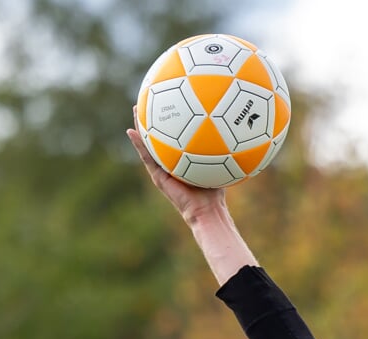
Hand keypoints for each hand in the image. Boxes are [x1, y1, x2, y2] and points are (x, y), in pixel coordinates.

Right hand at [126, 108, 226, 224]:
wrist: (206, 209)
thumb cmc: (216, 190)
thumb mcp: (221, 162)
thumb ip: (222, 146)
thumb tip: (236, 126)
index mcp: (182, 158)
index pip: (175, 135)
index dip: (171, 119)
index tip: (169, 101)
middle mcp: (170, 162)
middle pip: (160, 136)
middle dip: (155, 118)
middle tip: (150, 99)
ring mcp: (162, 169)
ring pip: (149, 144)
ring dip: (141, 127)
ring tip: (136, 110)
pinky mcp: (157, 177)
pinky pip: (146, 157)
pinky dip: (138, 144)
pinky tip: (132, 132)